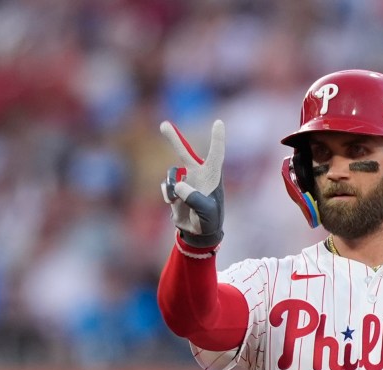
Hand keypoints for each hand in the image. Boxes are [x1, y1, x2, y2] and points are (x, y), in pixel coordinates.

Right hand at [160, 119, 225, 247]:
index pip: (216, 154)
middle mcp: (198, 175)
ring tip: (176, 200)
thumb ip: (194, 199)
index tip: (219, 122)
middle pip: (186, 153)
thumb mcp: (206, 213)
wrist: (199, 232)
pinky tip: (173, 203)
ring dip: (170, 186)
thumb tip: (178, 184)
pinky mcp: (175, 188)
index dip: (217, 139)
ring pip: (171, 173)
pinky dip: (166, 194)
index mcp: (212, 177)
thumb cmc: (209, 221)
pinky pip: (165, 185)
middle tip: (163, 124)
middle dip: (174, 139)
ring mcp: (186, 180)